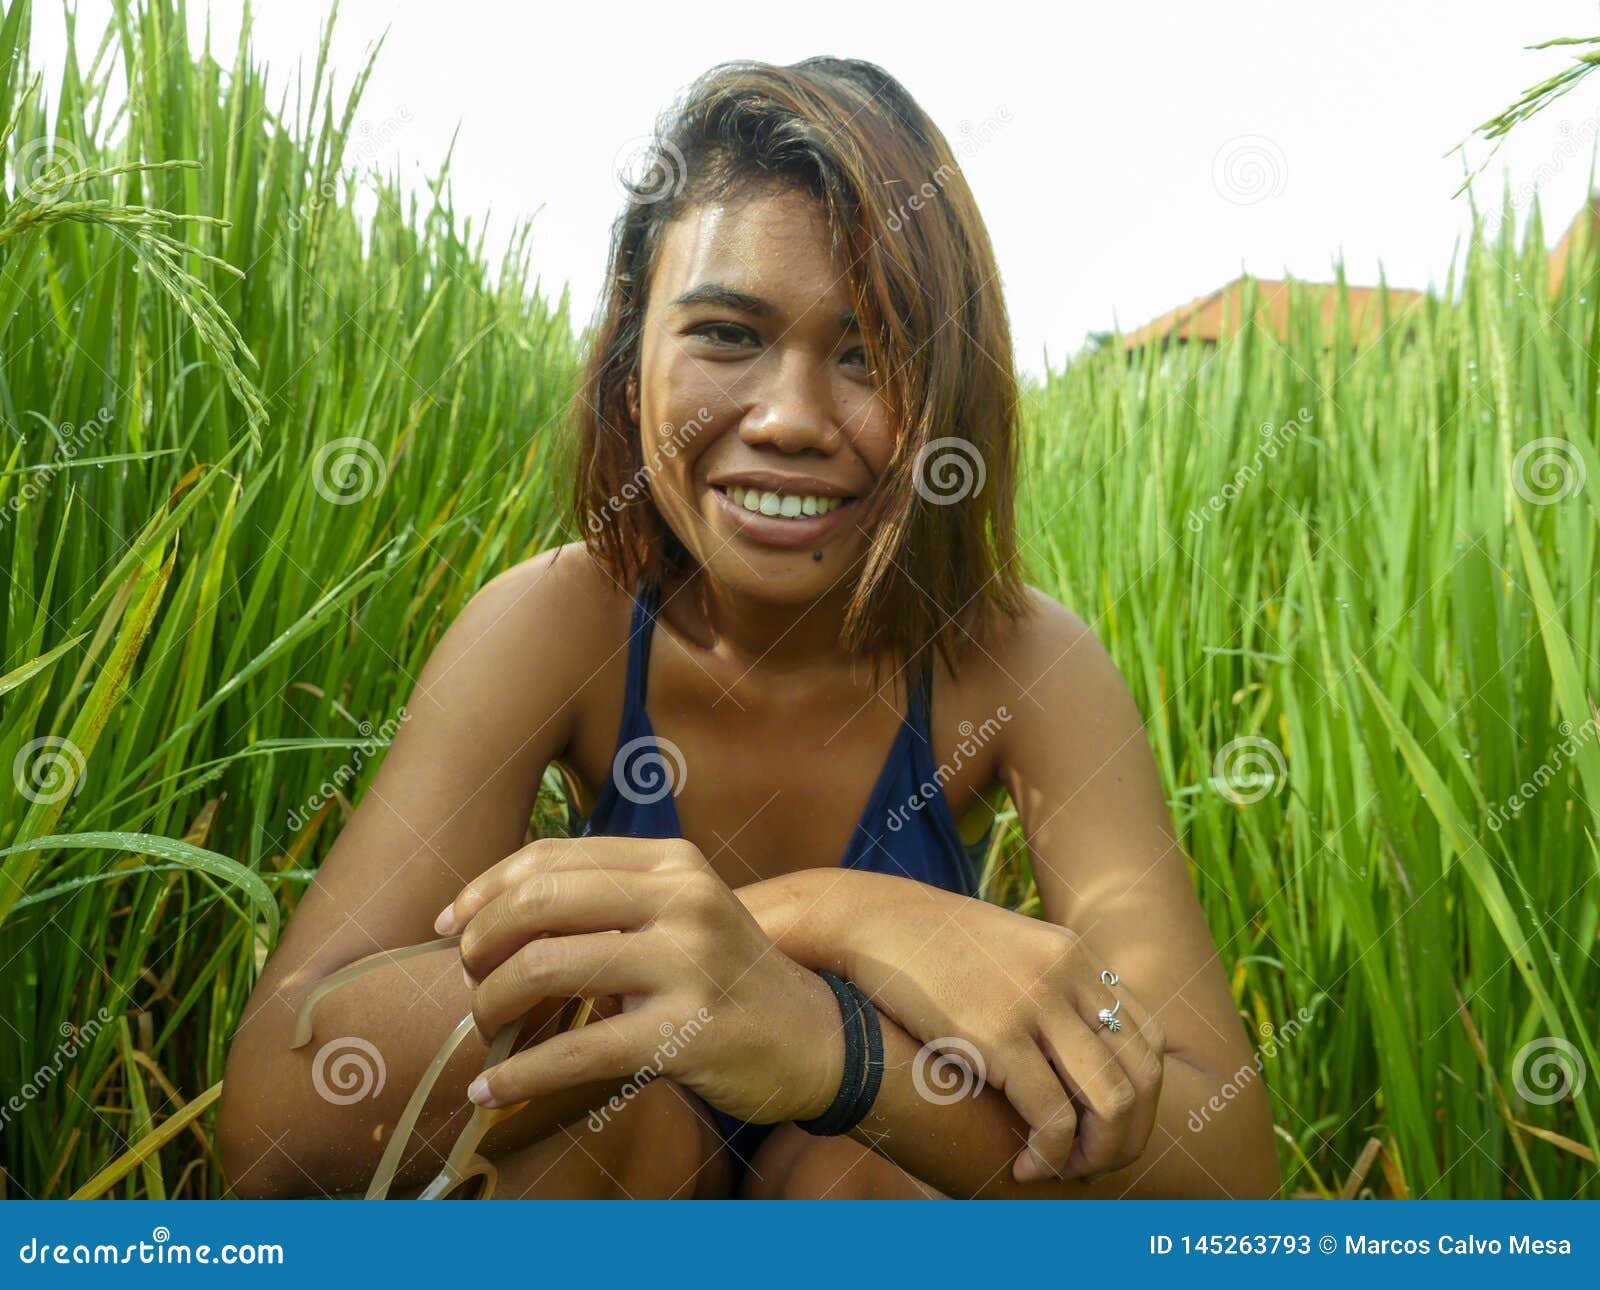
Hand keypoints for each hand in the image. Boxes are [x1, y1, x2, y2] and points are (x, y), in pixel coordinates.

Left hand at [434, 837, 843, 1123]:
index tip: (448, 926)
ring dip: (492, 1004)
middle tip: (469, 979)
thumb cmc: (723, 975)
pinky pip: (576, 1051)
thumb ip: (606, 901)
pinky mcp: (687, 1033)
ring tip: (484, 1029)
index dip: (485, 888)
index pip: (553, 857)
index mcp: (672, 862)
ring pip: (548, 966)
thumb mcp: (678, 913)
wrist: (812, 1037)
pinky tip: (489, 1090)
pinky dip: (518, 1074)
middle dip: (483, 943)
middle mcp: (682, 900)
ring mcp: (688, 964)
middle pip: (541, 901)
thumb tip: (489, 914)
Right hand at [746, 870, 1164, 1182]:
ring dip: (1097, 1153)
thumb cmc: (922, 949)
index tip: (1106, 1129)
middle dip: (1128, 1136)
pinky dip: (1049, 1154)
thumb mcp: (1001, 953)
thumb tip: (1059, 1047)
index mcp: (1072, 954)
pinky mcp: (997, 1034)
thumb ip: (1041, 986)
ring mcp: (1036, 1002)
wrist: (866, 923)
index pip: (1147, 1038)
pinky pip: (1053, 1115)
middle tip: (1093, 1164)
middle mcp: (1067, 973)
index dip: (1141, 1098)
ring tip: (1064, 1172)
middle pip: (1142, 1075)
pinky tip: (1025, 1166)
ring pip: (1111, 1101)